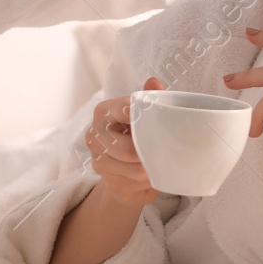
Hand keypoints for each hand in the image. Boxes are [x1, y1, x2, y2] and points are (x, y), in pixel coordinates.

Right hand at [84, 77, 164, 206]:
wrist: (125, 169)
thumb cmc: (137, 135)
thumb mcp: (146, 116)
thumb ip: (151, 99)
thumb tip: (153, 81)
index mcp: (104, 111)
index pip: (127, 112)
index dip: (145, 120)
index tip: (159, 127)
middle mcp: (94, 133)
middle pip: (128, 148)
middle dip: (151, 153)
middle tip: (168, 152)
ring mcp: (96, 158)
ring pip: (134, 168)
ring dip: (152, 169)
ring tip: (160, 163)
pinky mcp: (105, 179)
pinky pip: (134, 182)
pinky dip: (148, 180)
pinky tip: (151, 174)